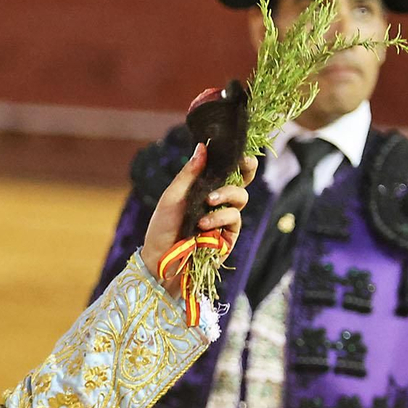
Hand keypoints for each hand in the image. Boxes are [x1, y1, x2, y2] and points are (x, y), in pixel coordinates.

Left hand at [141, 144, 256, 295]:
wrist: (159, 260)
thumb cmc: (162, 228)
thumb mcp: (172, 197)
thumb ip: (189, 174)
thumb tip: (202, 146)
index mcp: (204, 188)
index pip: (226, 169)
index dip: (236, 158)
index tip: (237, 149)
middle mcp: (218, 201)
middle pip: (243, 179)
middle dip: (247, 168)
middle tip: (243, 162)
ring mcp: (225, 218)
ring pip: (241, 197)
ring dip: (226, 195)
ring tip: (207, 201)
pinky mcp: (229, 236)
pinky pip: (234, 219)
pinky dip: (219, 217)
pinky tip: (203, 224)